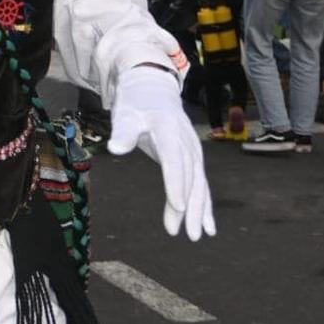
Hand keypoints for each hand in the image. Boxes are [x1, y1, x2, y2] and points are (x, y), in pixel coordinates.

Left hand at [108, 67, 214, 240]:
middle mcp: (185, 140)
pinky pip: (201, 183)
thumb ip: (123, 131)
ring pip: (199, 182)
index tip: (179, 206)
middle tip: (188, 233)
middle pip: (190, 175)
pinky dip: (205, 205)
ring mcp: (192, 149)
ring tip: (196, 235)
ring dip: (200, 210)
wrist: (153, 88)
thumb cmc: (136, 102)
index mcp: (168, 128)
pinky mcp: (193, 157)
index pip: (173, 158)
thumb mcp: (125, 113)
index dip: (176, 182)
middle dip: (191, 206)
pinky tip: (208, 227)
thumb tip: (116, 148)